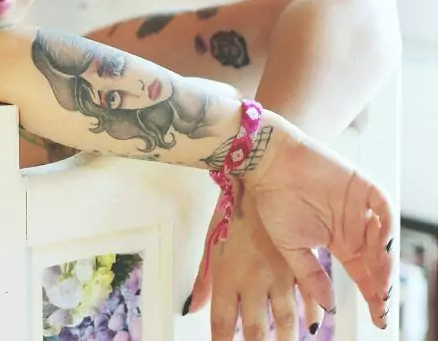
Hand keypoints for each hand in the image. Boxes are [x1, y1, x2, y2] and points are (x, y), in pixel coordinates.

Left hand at [186, 187, 323, 339]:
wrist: (260, 179)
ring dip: (286, 339)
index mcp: (229, 276)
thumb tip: (192, 308)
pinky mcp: (300, 263)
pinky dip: (312, 314)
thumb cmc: (231, 211)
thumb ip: (203, 280)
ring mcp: (279, 274)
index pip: (223, 324)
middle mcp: (254, 281)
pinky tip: (313, 324)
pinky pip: (309, 298)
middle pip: (256, 331)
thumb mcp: (211, 243)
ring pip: (286, 321)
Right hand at [245, 122, 393, 329]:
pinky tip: (382, 243)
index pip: (363, 274)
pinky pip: (383, 208)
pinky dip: (386, 225)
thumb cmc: (273, 203)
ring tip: (381, 280)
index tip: (379, 319)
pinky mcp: (362, 186)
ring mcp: (360, 207)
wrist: (268, 165)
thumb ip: (310, 275)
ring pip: (384, 238)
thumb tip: (327, 307)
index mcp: (338, 242)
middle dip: (382, 283)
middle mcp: (353, 227)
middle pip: (378, 261)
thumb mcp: (290, 247)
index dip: (372, 296)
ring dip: (385, 260)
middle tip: (381, 302)